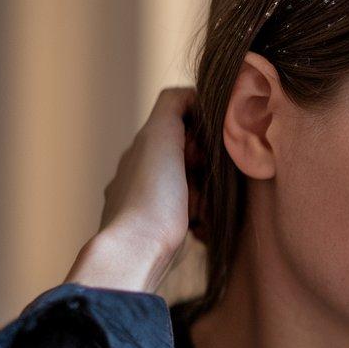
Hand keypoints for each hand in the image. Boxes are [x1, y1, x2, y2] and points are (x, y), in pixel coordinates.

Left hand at [97, 86, 202, 266]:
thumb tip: (190, 94)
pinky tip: (201, 229)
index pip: (178, 125)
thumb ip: (173, 106)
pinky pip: (186, 218)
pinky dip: (198, 220)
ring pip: (190, 190)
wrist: (137, 252)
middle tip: (210, 182)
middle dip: (205, 168)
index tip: (212, 148)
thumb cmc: (152, 197)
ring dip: (203, 196)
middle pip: (187, 158)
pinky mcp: (155, 233)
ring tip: (205, 210)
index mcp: (140, 149)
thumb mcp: (161, 136)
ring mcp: (145, 205)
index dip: (201, 132)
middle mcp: (137, 174)